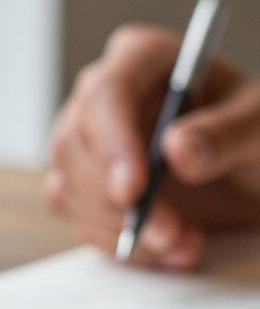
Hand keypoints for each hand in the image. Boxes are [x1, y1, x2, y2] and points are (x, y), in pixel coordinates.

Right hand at [47, 24, 259, 267]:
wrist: (250, 171)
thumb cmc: (253, 130)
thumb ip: (226, 133)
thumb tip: (177, 150)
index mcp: (143, 59)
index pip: (106, 93)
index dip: (113, 143)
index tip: (135, 189)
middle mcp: (104, 98)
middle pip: (74, 146)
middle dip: (115, 201)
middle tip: (167, 231)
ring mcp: (89, 143)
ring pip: (68, 188)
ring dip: (121, 229)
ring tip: (184, 243)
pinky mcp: (86, 186)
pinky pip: (81, 221)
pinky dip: (121, 246)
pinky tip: (168, 250)